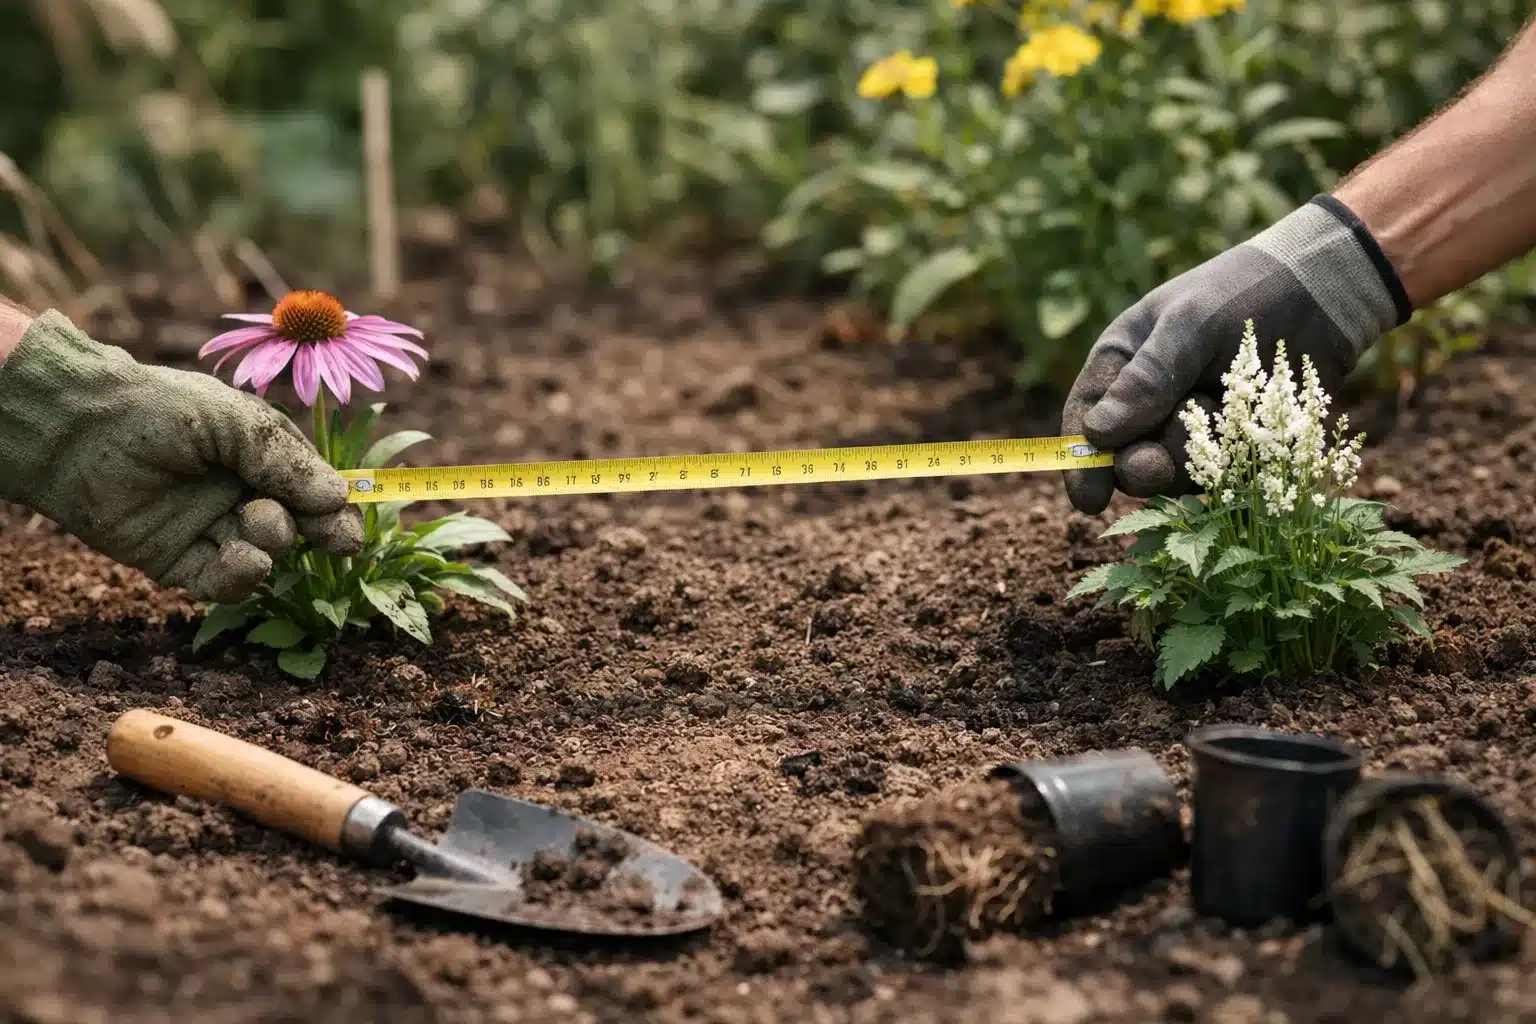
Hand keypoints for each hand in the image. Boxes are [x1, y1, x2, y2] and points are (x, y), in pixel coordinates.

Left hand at [0, 310, 362, 601]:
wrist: (81, 431)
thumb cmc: (161, 410)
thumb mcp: (236, 422)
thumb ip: (286, 461)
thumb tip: (339, 497)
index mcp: (261, 456)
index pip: (313, 488)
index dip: (336, 510)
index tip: (350, 527)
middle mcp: (241, 493)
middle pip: (298, 526)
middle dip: (319, 532)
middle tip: (335, 540)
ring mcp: (211, 528)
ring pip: (266, 553)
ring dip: (273, 542)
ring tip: (257, 521)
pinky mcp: (179, 562)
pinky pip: (224, 582)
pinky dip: (240, 576)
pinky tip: (241, 559)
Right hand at [1061, 196, 1411, 514]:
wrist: (1320, 295)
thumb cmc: (1243, 293)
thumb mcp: (1190, 324)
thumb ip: (1148, 378)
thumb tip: (1096, 435)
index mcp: (1120, 367)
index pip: (1085, 421)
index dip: (1082, 463)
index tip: (1088, 498)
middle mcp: (1147, 404)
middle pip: (1126, 460)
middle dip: (1142, 465)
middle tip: (1152, 464)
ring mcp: (1190, 430)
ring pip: (1174, 473)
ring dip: (1195, 454)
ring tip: (1224, 407)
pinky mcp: (1232, 449)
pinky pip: (1220, 477)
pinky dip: (1234, 462)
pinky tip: (1252, 429)